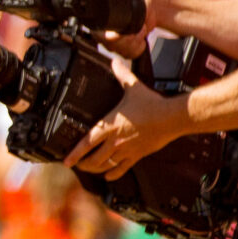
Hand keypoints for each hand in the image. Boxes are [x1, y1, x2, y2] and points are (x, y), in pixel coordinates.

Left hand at [67, 77, 188, 177]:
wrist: (171, 117)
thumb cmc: (152, 104)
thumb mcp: (133, 87)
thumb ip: (121, 75)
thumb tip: (115, 62)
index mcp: (109, 125)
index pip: (86, 143)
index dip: (74, 154)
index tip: (66, 161)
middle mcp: (115, 141)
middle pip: (93, 159)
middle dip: (82, 164)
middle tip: (76, 164)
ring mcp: (126, 150)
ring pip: (106, 166)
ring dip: (95, 169)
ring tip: (88, 169)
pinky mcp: (138, 155)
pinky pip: (122, 169)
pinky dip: (113, 174)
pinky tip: (108, 176)